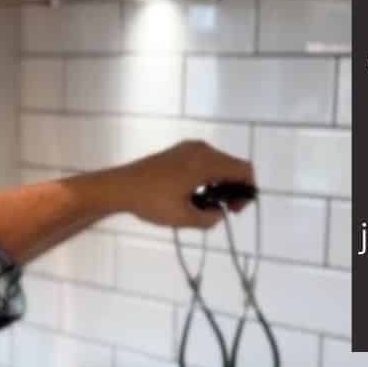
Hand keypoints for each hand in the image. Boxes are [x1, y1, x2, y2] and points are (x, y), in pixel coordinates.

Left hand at [110, 140, 254, 229]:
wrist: (121, 187)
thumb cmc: (151, 202)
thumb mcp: (183, 218)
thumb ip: (209, 218)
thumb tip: (219, 214)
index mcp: (206, 162)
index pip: (243, 170)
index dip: (247, 190)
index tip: (235, 210)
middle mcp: (201, 149)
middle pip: (233, 166)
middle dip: (234, 189)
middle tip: (222, 212)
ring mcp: (190, 148)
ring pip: (219, 164)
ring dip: (220, 184)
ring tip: (207, 206)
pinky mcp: (180, 151)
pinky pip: (205, 162)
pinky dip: (209, 178)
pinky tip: (196, 195)